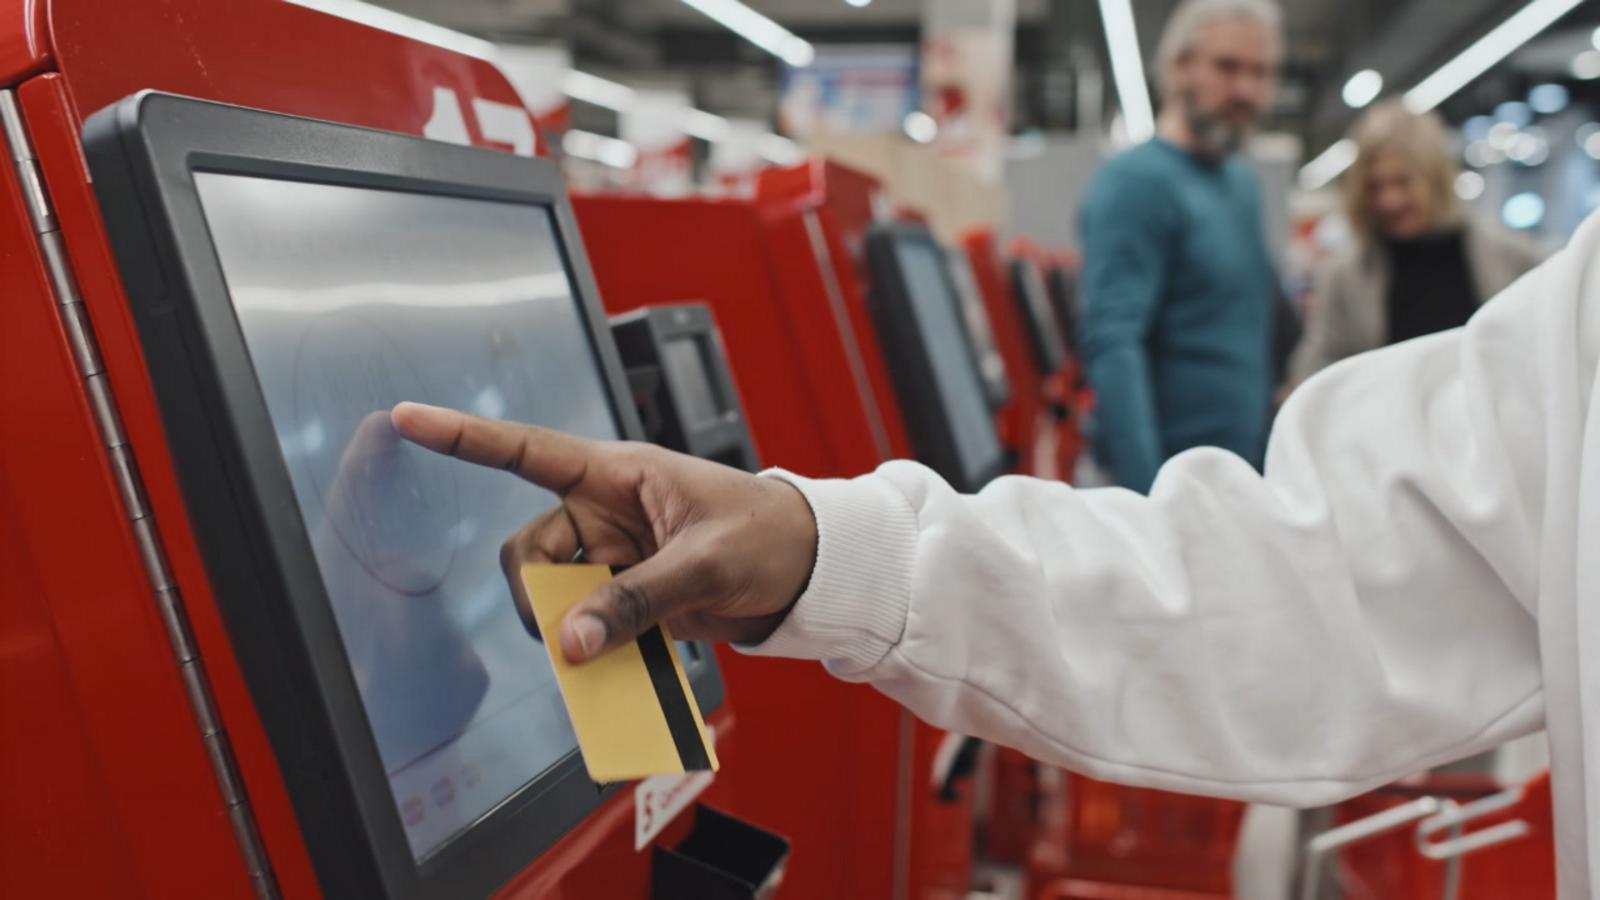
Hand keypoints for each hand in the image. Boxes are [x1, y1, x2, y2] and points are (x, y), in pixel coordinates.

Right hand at [390, 402, 817, 663]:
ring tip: (609, 656)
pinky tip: (614, 670)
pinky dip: (595, 648)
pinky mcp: (630, 593)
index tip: (408, 418)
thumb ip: (636, 601)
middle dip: (540, 595)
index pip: (526, 451)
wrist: (808, 571)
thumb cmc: (767, 536)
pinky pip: (589, 623)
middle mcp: (605, 511)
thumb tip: (573, 642)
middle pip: (531, 552)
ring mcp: (615, 554)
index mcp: (618, 474)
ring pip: (555, 594)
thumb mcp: (704, 563)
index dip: (464, 436)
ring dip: (571, 627)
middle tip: (575, 635)